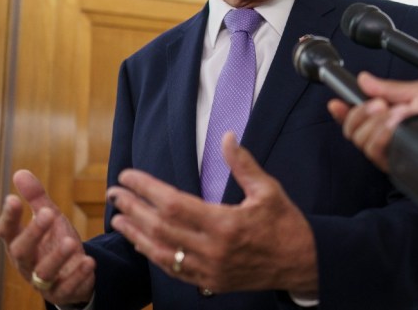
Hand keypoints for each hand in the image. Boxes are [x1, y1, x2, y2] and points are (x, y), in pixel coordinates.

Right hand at [0, 170, 94, 304]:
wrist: (71, 273)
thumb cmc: (54, 241)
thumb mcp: (48, 217)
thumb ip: (36, 198)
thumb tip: (20, 172)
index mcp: (19, 243)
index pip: (6, 231)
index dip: (8, 216)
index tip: (13, 198)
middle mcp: (26, 263)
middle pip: (21, 251)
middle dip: (34, 233)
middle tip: (49, 214)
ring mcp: (43, 281)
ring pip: (44, 272)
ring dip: (57, 257)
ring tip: (71, 241)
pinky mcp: (62, 292)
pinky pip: (66, 288)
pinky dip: (78, 276)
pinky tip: (88, 262)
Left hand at [106, 133, 317, 296]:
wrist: (303, 263)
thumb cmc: (287, 225)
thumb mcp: (268, 190)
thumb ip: (243, 164)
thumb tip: (227, 137)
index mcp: (226, 224)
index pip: (173, 203)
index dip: (146, 189)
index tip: (129, 176)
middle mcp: (213, 249)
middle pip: (160, 227)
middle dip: (133, 208)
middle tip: (114, 193)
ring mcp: (209, 269)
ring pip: (161, 252)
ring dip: (136, 234)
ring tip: (118, 217)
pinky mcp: (210, 281)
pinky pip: (174, 270)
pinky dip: (153, 255)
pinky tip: (141, 243)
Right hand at [328, 74, 417, 170]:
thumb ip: (391, 89)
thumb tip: (365, 80)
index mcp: (396, 115)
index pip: (359, 116)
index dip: (344, 110)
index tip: (336, 102)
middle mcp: (393, 135)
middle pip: (354, 130)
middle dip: (360, 114)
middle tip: (378, 105)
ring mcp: (397, 150)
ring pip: (362, 143)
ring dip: (372, 125)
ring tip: (390, 116)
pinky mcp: (403, 165)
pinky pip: (376, 155)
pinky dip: (380, 138)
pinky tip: (392, 127)